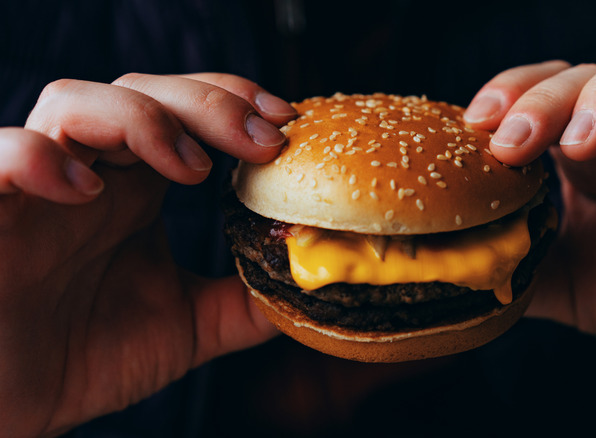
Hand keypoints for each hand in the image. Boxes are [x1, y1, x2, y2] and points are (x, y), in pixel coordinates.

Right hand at [0, 73, 294, 436]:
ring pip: (73, 102)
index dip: (234, 101)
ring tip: (190, 168)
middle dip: (207, 104)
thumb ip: (245, 300)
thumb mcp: (189, 327)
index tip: (285, 124)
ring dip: (141, 118)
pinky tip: (86, 191)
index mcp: (135, 188)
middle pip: (141, 91)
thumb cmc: (89, 357)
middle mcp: (89, 174)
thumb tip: (310, 279)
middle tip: (260, 141)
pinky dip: (40, 158)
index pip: (183, 110)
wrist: (16, 409)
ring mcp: (36, 190)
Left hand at [465, 54, 595, 380]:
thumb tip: (444, 267)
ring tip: (577, 141)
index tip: (471, 125)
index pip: (536, 100)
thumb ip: (513, 267)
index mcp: (581, 161)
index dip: (505, 99)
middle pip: (579, 82)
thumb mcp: (563, 284)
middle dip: (540, 102)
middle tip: (512, 143)